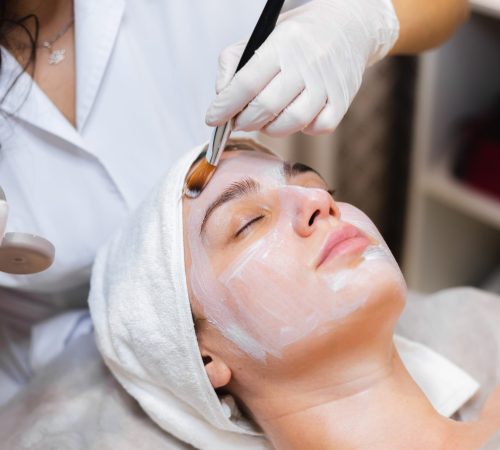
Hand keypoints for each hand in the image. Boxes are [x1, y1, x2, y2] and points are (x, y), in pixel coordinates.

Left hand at [205, 0, 398, 136]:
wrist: (348, 26)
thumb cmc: (297, 36)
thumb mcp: (261, 36)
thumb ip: (233, 63)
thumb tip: (221, 97)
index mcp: (282, 44)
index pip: (246, 83)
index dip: (225, 106)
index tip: (212, 119)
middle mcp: (306, 64)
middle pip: (266, 107)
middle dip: (244, 121)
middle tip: (238, 122)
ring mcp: (327, 84)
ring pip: (292, 122)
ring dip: (271, 129)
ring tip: (265, 120)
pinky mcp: (343, 100)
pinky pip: (318, 128)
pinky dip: (303, 130)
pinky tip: (296, 118)